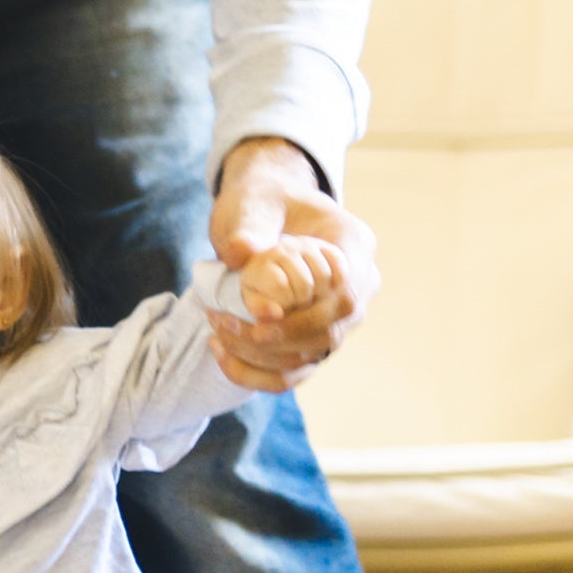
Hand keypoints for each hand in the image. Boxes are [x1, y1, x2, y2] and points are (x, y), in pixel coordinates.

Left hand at [208, 140, 379, 391]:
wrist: (260, 211)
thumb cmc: (259, 201)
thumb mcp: (251, 202)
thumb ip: (249, 226)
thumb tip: (242, 254)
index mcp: (352, 244)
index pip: (345, 291)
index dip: (307, 313)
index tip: (262, 316)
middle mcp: (356, 286)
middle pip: (331, 332)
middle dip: (277, 338)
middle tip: (223, 323)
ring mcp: (337, 317)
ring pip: (311, 357)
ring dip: (260, 356)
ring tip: (215, 333)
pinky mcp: (312, 338)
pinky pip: (292, 371)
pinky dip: (255, 372)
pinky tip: (219, 352)